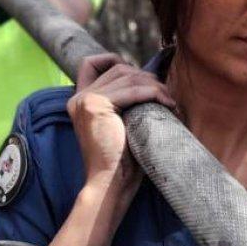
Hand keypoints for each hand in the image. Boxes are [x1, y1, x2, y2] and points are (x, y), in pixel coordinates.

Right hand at [68, 54, 176, 192]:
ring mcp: (85, 100)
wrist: (109, 184)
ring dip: (154, 85)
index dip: (115, 61)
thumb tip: (149, 81)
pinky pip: (132, 90)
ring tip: (168, 100)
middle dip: (145, 77)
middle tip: (164, 93)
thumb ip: (122, 102)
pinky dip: (154, 93)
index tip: (139, 78)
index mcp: (79, 101)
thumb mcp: (118, 124)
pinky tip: (167, 104)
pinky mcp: (96, 106)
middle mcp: (78, 98)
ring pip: (127, 76)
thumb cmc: (120, 161)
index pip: (90, 63)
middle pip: (117, 68)